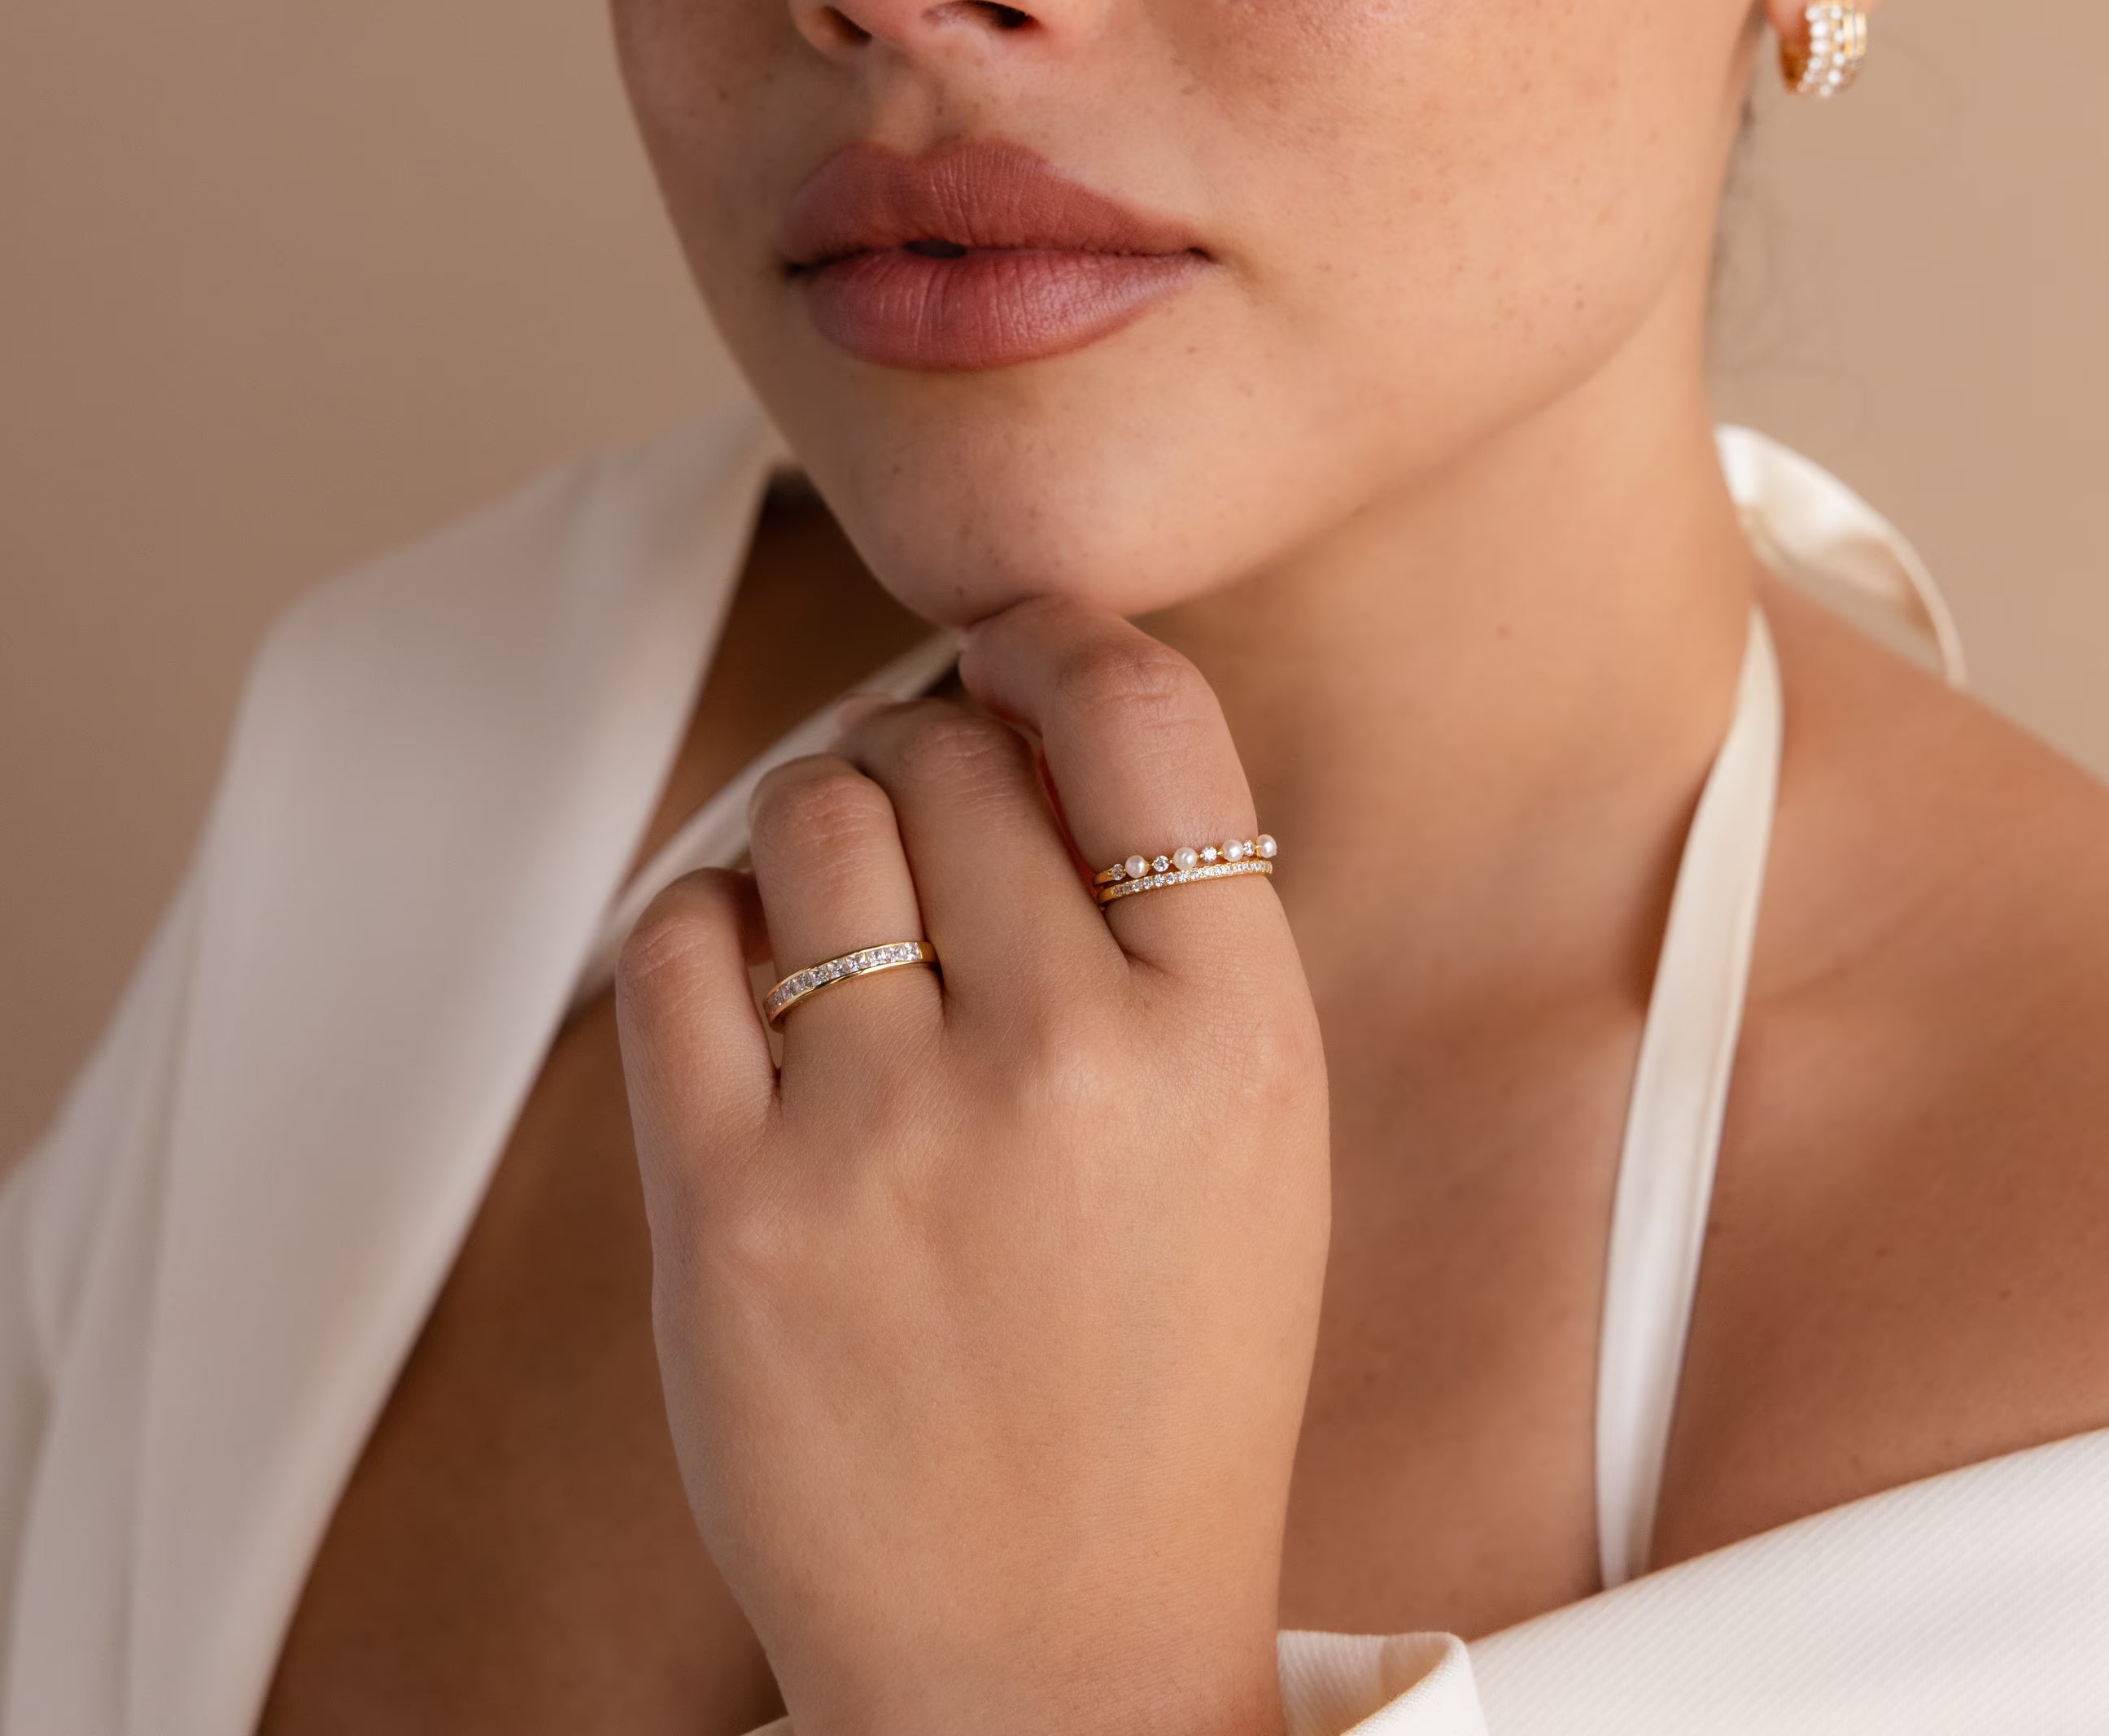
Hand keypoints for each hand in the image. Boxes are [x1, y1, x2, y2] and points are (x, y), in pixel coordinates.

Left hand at [615, 601, 1330, 1735]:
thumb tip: (1019, 703)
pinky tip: (758, 971)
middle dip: (929, 751)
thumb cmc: (1166, 1366)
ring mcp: (889, 1139)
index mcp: (1239, 1034)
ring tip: (849, 896)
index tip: (1015, 653)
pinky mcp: (730, 1217)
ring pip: (812, 815)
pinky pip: (679, 936)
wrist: (1052, 1648)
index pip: (1140, 714)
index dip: (1056, 643)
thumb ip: (1171, 919)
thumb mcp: (1258, 1126)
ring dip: (821, 820)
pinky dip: (711, 913)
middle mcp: (1072, 1065)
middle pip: (949, 750)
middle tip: (929, 813)